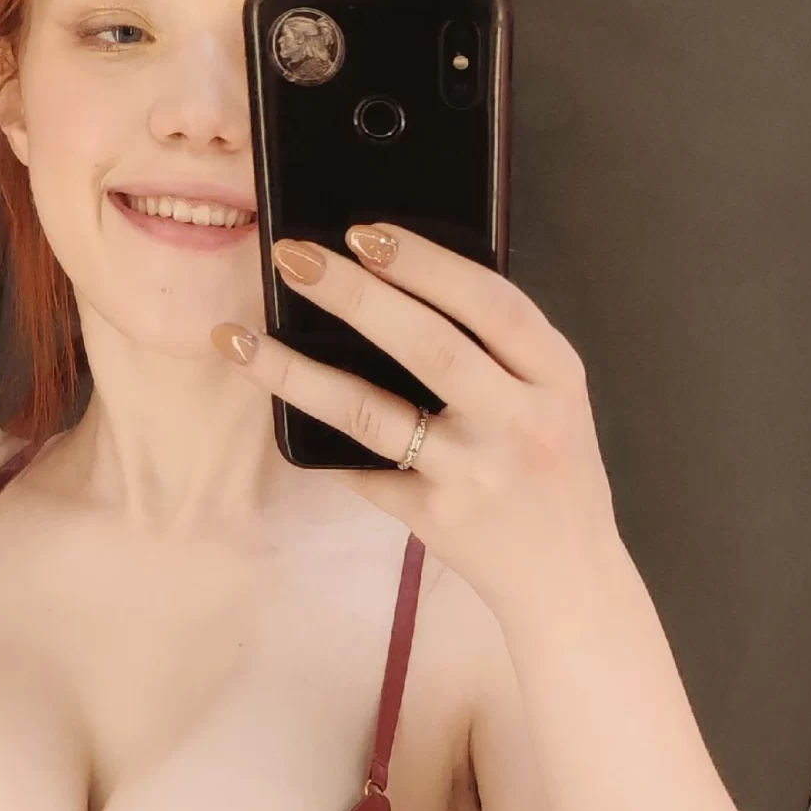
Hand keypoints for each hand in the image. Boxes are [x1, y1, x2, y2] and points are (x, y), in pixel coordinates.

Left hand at [211, 229, 621, 614]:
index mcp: (556, 377)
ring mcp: (472, 475)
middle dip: (354, 295)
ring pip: (371, 413)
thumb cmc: (555, 475)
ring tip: (241, 338)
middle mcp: (518, 424)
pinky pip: (363, 472)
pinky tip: (276, 411)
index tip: (364, 232)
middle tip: (292, 257)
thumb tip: (405, 284)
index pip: (491, 304)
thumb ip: (503, 350)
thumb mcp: (556, 399)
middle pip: (429, 347)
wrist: (569, 578)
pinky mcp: (433, 519)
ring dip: (297, 373)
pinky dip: (321, 442)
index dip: (427, 263)